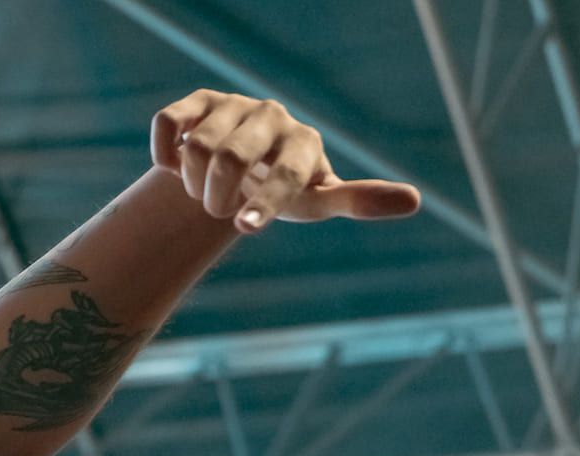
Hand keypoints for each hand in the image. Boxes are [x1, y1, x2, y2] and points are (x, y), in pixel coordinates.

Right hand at [151, 90, 420, 233]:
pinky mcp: (197, 102)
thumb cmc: (286, 191)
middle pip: (229, 160)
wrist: (240, 171)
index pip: (286, 174)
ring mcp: (232, 106)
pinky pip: (169, 126)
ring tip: (204, 190)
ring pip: (195, 149)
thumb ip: (358, 200)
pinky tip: (174, 167)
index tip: (244, 229)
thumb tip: (415, 200)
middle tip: (221, 210)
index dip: (263, 203)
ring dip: (190, 186)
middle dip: (216, 199)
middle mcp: (270, 116)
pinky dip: (164, 158)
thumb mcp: (317, 201)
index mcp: (304, 143)